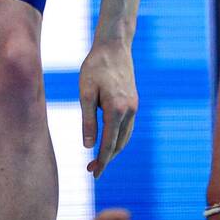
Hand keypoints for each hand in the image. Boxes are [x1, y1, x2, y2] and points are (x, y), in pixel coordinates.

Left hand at [79, 40, 137, 178]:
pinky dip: (119, 138)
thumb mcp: (85, 93)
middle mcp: (129, 110)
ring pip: (126, 136)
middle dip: (107, 158)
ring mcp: (134, 105)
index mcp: (117, 109)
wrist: (114, 46)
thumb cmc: (95, 66)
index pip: (109, 143)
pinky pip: (128, 127)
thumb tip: (88, 146)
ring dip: (114, 150)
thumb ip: (88, 120)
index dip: (101, 160)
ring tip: (99, 159)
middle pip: (119, 143)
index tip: (93, 174)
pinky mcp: (134, 101)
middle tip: (92, 170)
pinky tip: (109, 140)